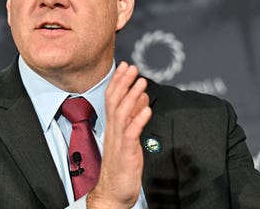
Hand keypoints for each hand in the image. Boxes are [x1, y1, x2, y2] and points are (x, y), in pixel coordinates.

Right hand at [87, 62, 151, 207]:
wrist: (113, 192)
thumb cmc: (121, 166)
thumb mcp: (129, 138)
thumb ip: (134, 119)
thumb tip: (141, 100)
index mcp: (113, 127)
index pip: (112, 98)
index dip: (118, 81)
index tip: (125, 66)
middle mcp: (113, 131)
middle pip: (114, 101)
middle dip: (123, 82)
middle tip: (132, 67)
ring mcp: (118, 141)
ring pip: (122, 113)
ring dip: (132, 96)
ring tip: (141, 82)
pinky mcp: (126, 153)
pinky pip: (131, 133)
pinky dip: (139, 120)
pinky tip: (147, 109)